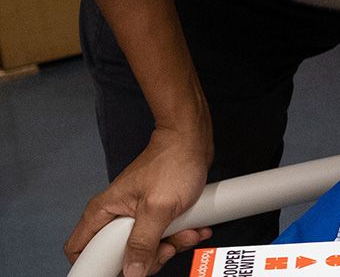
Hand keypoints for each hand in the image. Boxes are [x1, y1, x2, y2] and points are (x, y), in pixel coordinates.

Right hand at [65, 127, 212, 275]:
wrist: (194, 141)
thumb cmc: (173, 162)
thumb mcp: (158, 208)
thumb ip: (143, 242)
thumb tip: (131, 271)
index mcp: (103, 212)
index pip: (80, 249)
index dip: (96, 265)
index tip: (122, 268)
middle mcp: (116, 214)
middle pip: (120, 255)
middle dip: (149, 256)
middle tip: (167, 247)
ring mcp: (137, 215)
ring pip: (147, 247)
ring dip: (172, 245)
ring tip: (188, 231)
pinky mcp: (156, 213)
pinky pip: (164, 235)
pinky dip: (181, 235)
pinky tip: (195, 228)